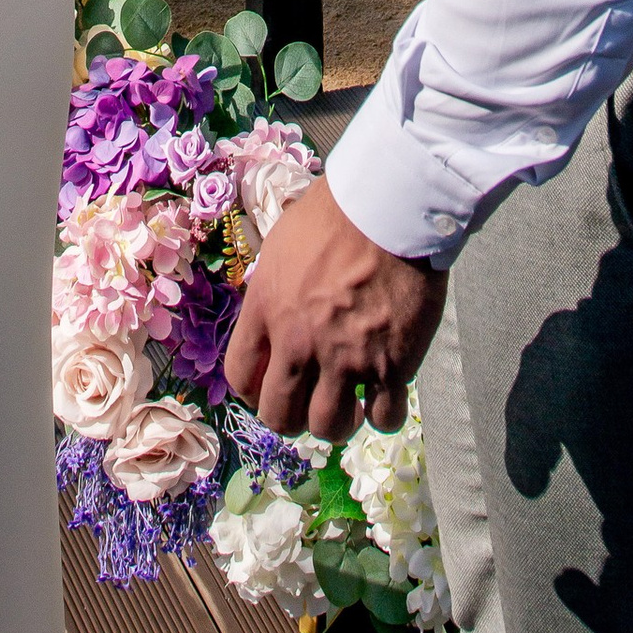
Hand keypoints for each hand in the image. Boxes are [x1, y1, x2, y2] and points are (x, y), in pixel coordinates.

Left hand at [225, 179, 444, 438]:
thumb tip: (271, 312)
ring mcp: (345, 357)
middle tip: (310, 406)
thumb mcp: (283, 244)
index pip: (241, 378)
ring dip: (337, 424)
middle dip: (292, 419)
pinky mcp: (391, 364)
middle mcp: (299, 341)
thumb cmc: (336, 212)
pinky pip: (383, 418)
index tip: (273, 389)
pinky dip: (383, 414)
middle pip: (280, 416)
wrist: (390, 205)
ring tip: (349, 407)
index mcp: (267, 308)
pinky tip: (385, 396)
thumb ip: (273, 291)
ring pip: (328, 427)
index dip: (256, 393)